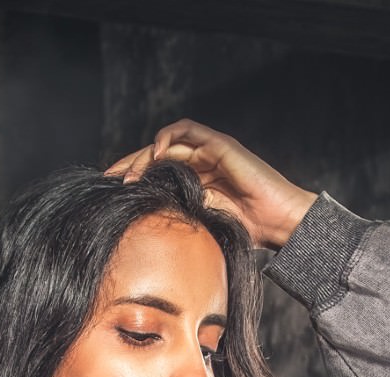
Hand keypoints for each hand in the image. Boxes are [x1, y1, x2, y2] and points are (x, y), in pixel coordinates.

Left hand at [104, 119, 316, 251]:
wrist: (278, 224)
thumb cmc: (248, 231)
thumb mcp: (203, 228)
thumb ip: (180, 219)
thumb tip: (148, 224)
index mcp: (195, 183)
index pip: (157, 174)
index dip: (134, 178)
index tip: (112, 193)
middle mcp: (201, 164)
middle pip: (156, 156)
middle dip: (130, 165)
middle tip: (110, 180)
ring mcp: (210, 152)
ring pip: (168, 142)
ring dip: (144, 155)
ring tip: (130, 175)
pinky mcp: (220, 145)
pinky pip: (188, 131)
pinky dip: (168, 137)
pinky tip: (155, 154)